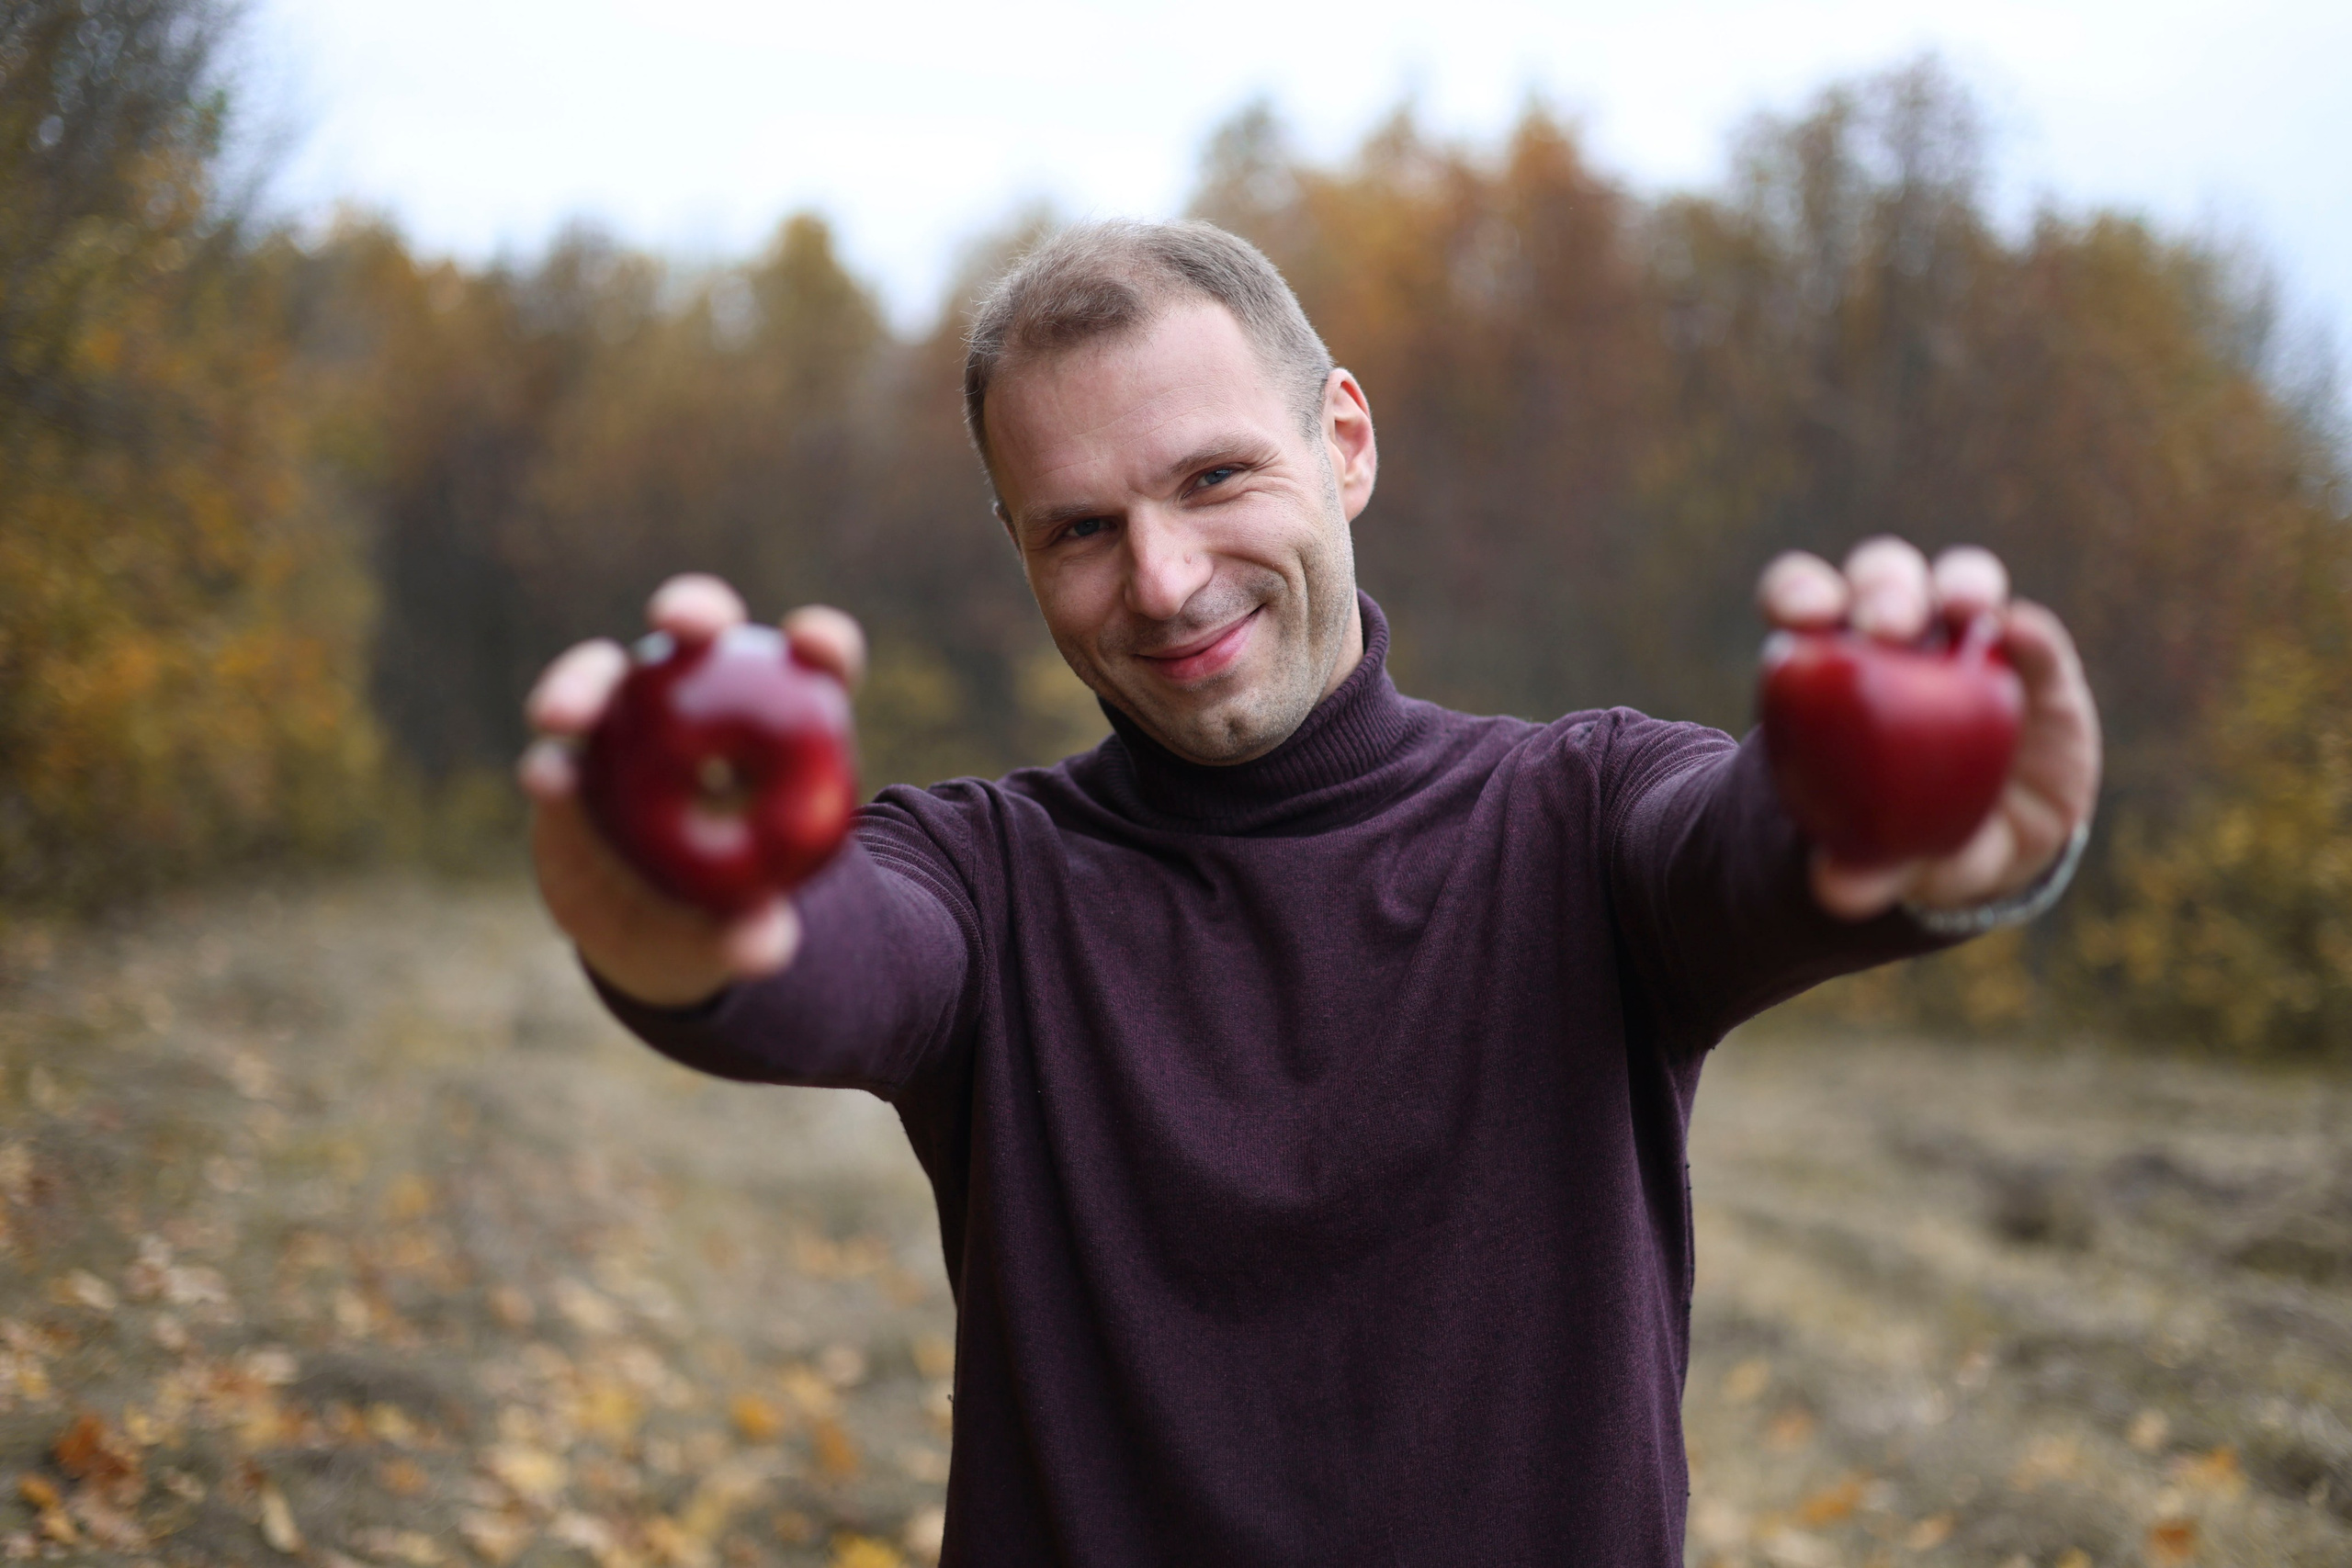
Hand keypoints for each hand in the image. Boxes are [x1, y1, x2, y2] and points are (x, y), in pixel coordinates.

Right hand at [517, 574, 867, 1006]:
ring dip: (582, 684)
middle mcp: (698, 704)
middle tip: (680, 619)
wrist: (659, 937)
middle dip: (694, 609)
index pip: (812, 667)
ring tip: (563, 714)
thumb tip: (763, 947)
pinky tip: (549, 781)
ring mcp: (626, 729)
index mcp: (778, 726)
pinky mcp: (571, 769)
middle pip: (702, 638)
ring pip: (605, 680)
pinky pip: (557, 759)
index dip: (821, 643)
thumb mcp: (748, 929)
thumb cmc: (730, 912)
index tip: (815, 644)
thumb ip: (759, 931)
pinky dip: (552, 766)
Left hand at [1757, 538, 2101, 920]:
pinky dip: (2027, 631)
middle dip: (1884, 590)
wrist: (1987, 847)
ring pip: (1961, 583)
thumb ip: (1861, 869)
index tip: (1804, 617)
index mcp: (1836, 661)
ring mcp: (1972, 641)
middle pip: (1885, 579)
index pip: (1806, 600)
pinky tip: (2019, 634)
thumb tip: (1831, 888)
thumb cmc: (1907, 835)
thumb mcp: (1887, 860)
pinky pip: (2035, 637)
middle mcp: (1903, 632)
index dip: (1800, 592)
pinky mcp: (2039, 665)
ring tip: (1961, 610)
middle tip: (1886, 628)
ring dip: (1958, 586)